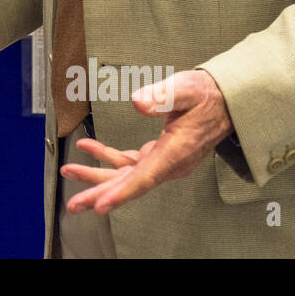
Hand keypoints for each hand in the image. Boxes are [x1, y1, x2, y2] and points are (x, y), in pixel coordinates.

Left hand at [61, 70, 233, 214]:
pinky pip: (129, 162)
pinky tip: (87, 147)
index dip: (120, 194)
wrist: (225, 102)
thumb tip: (137, 102)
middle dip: (100, 193)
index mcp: (175, 153)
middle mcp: (169, 164)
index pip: (144, 179)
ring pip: (126, 175)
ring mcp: (163, 162)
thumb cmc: (206, 95)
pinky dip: (107, 156)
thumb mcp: (186, 89)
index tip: (99, 206)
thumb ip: (162, 95)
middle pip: (130, 184)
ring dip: (97, 175)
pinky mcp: (159, 156)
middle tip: (74, 204)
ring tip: (69, 170)